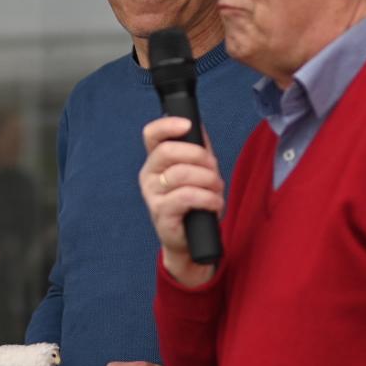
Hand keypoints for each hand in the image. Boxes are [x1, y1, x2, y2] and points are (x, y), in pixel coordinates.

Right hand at [140, 117, 223, 286]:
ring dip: (208, 179)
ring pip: (181, 174)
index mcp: (155, 161)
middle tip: (214, 168)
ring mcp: (152, 196)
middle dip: (199, 156)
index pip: (152, 135)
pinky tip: (214, 204)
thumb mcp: (197, 172)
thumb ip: (197, 149)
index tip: (188, 125)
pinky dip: (208, 198)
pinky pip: (187, 196)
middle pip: (168, 152)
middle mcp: (148, 176)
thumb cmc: (194, 203)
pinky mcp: (161, 214)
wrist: (191, 240)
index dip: (167, 125)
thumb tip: (199, 126)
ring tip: (217, 189)